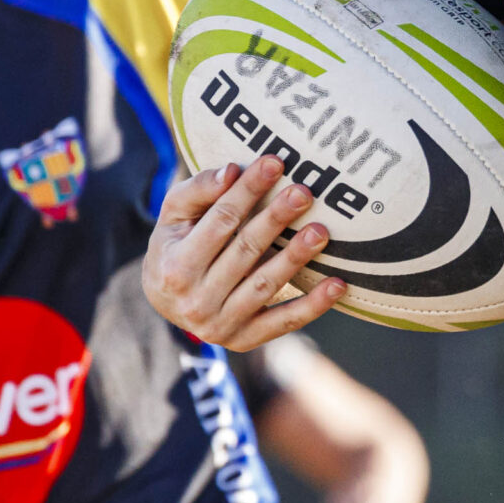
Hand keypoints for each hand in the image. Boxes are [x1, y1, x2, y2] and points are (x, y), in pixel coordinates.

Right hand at [142, 157, 346, 350]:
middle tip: (303, 193)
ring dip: (296, 258)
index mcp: (175, 266)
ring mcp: (220, 324)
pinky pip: (284, 322)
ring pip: (266, 285)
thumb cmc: (174, 246)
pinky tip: (338, 284)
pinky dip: (313, 305)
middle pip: (245, 251)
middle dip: (276, 219)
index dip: (247, 191)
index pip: (220, 221)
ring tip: (320, 231)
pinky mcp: (244, 339)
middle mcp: (196, 300)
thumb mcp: (173, 216)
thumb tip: (232, 170)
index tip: (275, 163)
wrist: (166, 302)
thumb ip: (197, 190)